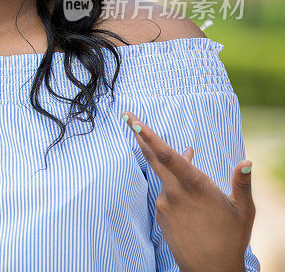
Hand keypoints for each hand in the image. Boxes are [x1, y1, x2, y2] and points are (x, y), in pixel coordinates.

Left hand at [121, 111, 254, 271]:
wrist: (210, 270)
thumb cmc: (231, 238)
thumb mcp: (243, 210)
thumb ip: (242, 184)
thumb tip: (247, 162)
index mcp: (195, 186)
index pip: (167, 156)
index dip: (149, 137)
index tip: (133, 123)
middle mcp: (175, 192)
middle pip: (154, 158)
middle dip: (140, 135)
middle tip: (127, 116)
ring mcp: (165, 204)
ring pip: (164, 176)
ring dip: (169, 163)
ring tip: (188, 153)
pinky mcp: (161, 214)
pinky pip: (166, 192)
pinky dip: (173, 184)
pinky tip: (185, 188)